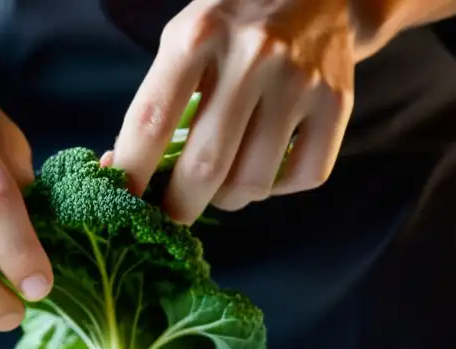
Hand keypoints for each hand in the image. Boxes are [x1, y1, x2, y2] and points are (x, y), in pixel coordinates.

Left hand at [110, 0, 356, 224]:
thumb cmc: (232, 26)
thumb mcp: (184, 41)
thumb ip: (157, 103)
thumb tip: (119, 171)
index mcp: (199, 35)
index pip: (151, 122)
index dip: (131, 173)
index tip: (123, 202)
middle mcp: (252, 55)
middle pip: (205, 166)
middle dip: (180, 206)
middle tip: (172, 216)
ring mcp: (299, 80)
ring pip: (252, 182)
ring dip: (229, 199)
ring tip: (222, 183)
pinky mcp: (336, 102)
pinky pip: (302, 176)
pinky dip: (276, 188)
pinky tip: (264, 167)